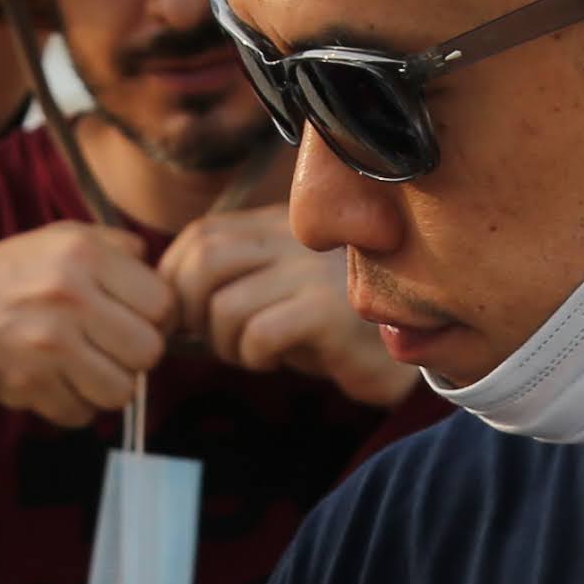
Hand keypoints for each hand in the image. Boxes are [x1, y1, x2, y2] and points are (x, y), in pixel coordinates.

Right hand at [0, 223, 172, 427]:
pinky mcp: (27, 386)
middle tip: (106, 347)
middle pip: (150, 352)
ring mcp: (47, 344)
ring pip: (121, 392)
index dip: (155, 318)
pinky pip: (82, 415)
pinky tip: (52, 383)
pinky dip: (71, 406)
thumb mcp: (55, 239)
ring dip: (105, 387)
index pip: (163, 304)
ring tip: (80, 368)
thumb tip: (161, 276)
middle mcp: (69, 295)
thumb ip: (114, 248)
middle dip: (133, 357)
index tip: (133, 320)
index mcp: (82, 253)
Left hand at [160, 208, 421, 406]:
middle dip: (187, 310)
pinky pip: (261, 333)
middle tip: (209, 339)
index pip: (201, 234)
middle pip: (204, 260)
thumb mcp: (281, 290)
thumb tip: (167, 306)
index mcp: (280, 224)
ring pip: (226, 304)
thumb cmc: (337, 326)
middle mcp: (298, 238)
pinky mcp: (332, 311)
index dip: (174, 277)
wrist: (416, 348)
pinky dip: (254, 356)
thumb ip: (233, 281)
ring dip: (224, 342)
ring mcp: (315, 271)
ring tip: (251, 352)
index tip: (180, 316)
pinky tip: (278, 359)